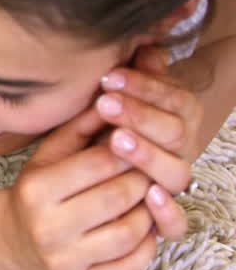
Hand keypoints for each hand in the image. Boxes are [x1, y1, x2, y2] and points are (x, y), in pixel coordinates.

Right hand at [8, 106, 158, 269]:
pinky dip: (146, 245)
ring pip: (131, 231)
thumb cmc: (36, 192)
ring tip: (145, 198)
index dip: (129, 149)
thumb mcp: (48, 155)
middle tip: (148, 170)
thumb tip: (114, 96)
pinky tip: (140, 229)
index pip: (100, 163)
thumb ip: (80, 127)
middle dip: (142, 178)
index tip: (140, 143)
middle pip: (119, 195)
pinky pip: (130, 265)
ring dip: (149, 212)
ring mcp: (64, 261)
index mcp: (36, 191)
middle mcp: (47, 229)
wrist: (10, 240)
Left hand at [94, 45, 202, 239]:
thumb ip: (130, 73)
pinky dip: (168, 212)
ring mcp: (170, 186)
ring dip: (148, 155)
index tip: (108, 77)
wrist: (91, 174)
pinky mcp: (159, 222)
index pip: (172, 98)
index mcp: (176, 117)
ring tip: (116, 140)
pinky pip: (176, 224)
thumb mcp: (112, 99)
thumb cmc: (103, 129)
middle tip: (105, 102)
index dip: (144, 87)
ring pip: (175, 173)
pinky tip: (148, 195)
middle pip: (174, 132)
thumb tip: (142, 45)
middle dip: (140, 115)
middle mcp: (179, 151)